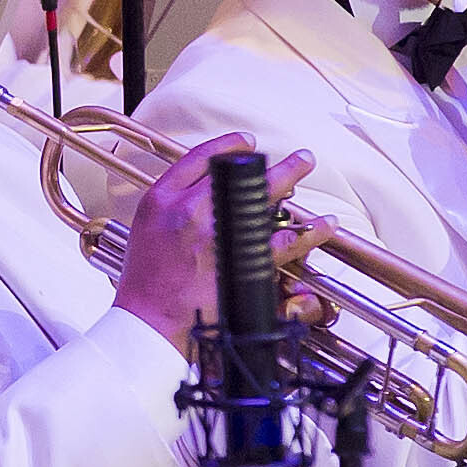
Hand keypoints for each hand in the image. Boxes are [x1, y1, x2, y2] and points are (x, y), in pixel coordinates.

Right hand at [113, 134, 314, 353]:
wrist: (147, 322)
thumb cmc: (144, 283)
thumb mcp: (145, 230)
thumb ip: (171, 206)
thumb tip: (202, 191)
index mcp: (162, 200)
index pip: (199, 158)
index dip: (228, 146)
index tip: (246, 143)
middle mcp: (190, 211)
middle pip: (238, 173)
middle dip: (271, 161)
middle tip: (295, 157)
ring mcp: (218, 236)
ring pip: (265, 199)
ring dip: (291, 179)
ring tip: (306, 169)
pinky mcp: (241, 263)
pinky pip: (283, 242)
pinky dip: (307, 232)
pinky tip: (322, 225)